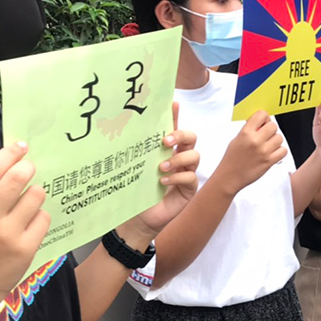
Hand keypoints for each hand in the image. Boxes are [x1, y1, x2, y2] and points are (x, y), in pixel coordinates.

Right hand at [0, 143, 50, 316]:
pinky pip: (43, 218)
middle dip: (27, 168)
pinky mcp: (24, 249)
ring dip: (36, 192)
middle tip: (30, 168)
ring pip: (34, 196)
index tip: (21, 146)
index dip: (9, 154)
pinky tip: (32, 222)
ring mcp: (6, 235)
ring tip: (30, 199)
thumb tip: (13, 159)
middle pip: (15, 179)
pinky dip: (41, 215)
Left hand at [129, 102, 199, 236]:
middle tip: (165, 141)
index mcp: (167, 150)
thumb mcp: (135, 166)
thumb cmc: (136, 190)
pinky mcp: (189, 189)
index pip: (174, 127)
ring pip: (194, 155)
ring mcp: (186, 173)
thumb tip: (126, 126)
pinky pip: (191, 177)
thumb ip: (138, 150)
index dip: (176, 114)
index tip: (173, 103)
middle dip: (181, 135)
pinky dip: (177, 177)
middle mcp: (179, 158)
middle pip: (191, 137)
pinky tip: (163, 181)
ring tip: (161, 167)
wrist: (138, 218)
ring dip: (178, 158)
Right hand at [215, 109, 286, 194]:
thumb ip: (249, 130)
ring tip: (268, 146)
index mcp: (245, 133)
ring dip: (275, 141)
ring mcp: (263, 151)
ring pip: (279, 138)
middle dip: (270, 130)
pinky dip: (280, 151)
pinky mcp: (269, 162)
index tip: (263, 122)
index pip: (262, 115)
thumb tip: (261, 122)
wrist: (229, 177)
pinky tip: (272, 153)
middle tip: (266, 135)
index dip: (264, 118)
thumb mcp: (237, 139)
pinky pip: (283, 150)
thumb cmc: (232, 159)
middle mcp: (255, 141)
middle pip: (273, 126)